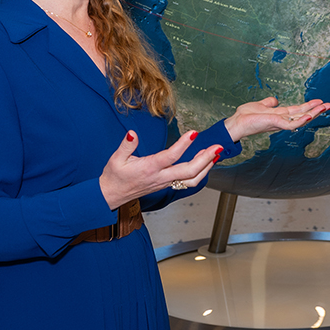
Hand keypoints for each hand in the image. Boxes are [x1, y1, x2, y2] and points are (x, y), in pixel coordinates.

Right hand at [98, 130, 221, 209]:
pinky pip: (188, 182)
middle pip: (188, 171)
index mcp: (149, 168)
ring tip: (215, 153)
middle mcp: (160, 177)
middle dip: (205, 159)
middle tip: (217, 147)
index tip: (193, 133)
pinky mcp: (167, 185)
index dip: (183, 145)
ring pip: (192, 180)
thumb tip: (132, 133)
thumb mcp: (116, 159)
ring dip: (206, 167)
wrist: (112, 196)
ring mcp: (165, 183)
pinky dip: (200, 173)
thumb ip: (126, 145)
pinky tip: (206, 162)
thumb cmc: (114, 176)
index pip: (169, 156)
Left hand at [223, 97, 329, 141]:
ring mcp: (279, 122)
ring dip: (313, 113)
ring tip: (324, 108)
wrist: (236, 123)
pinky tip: (308, 116)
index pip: (298, 110)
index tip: (321, 102)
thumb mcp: (260, 105)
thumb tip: (275, 100)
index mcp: (280, 115)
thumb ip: (269, 103)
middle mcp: (282, 119)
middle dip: (317, 110)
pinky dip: (300, 120)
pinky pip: (290, 124)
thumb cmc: (246, 116)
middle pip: (303, 114)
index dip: (310, 106)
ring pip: (300, 119)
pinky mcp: (275, 124)